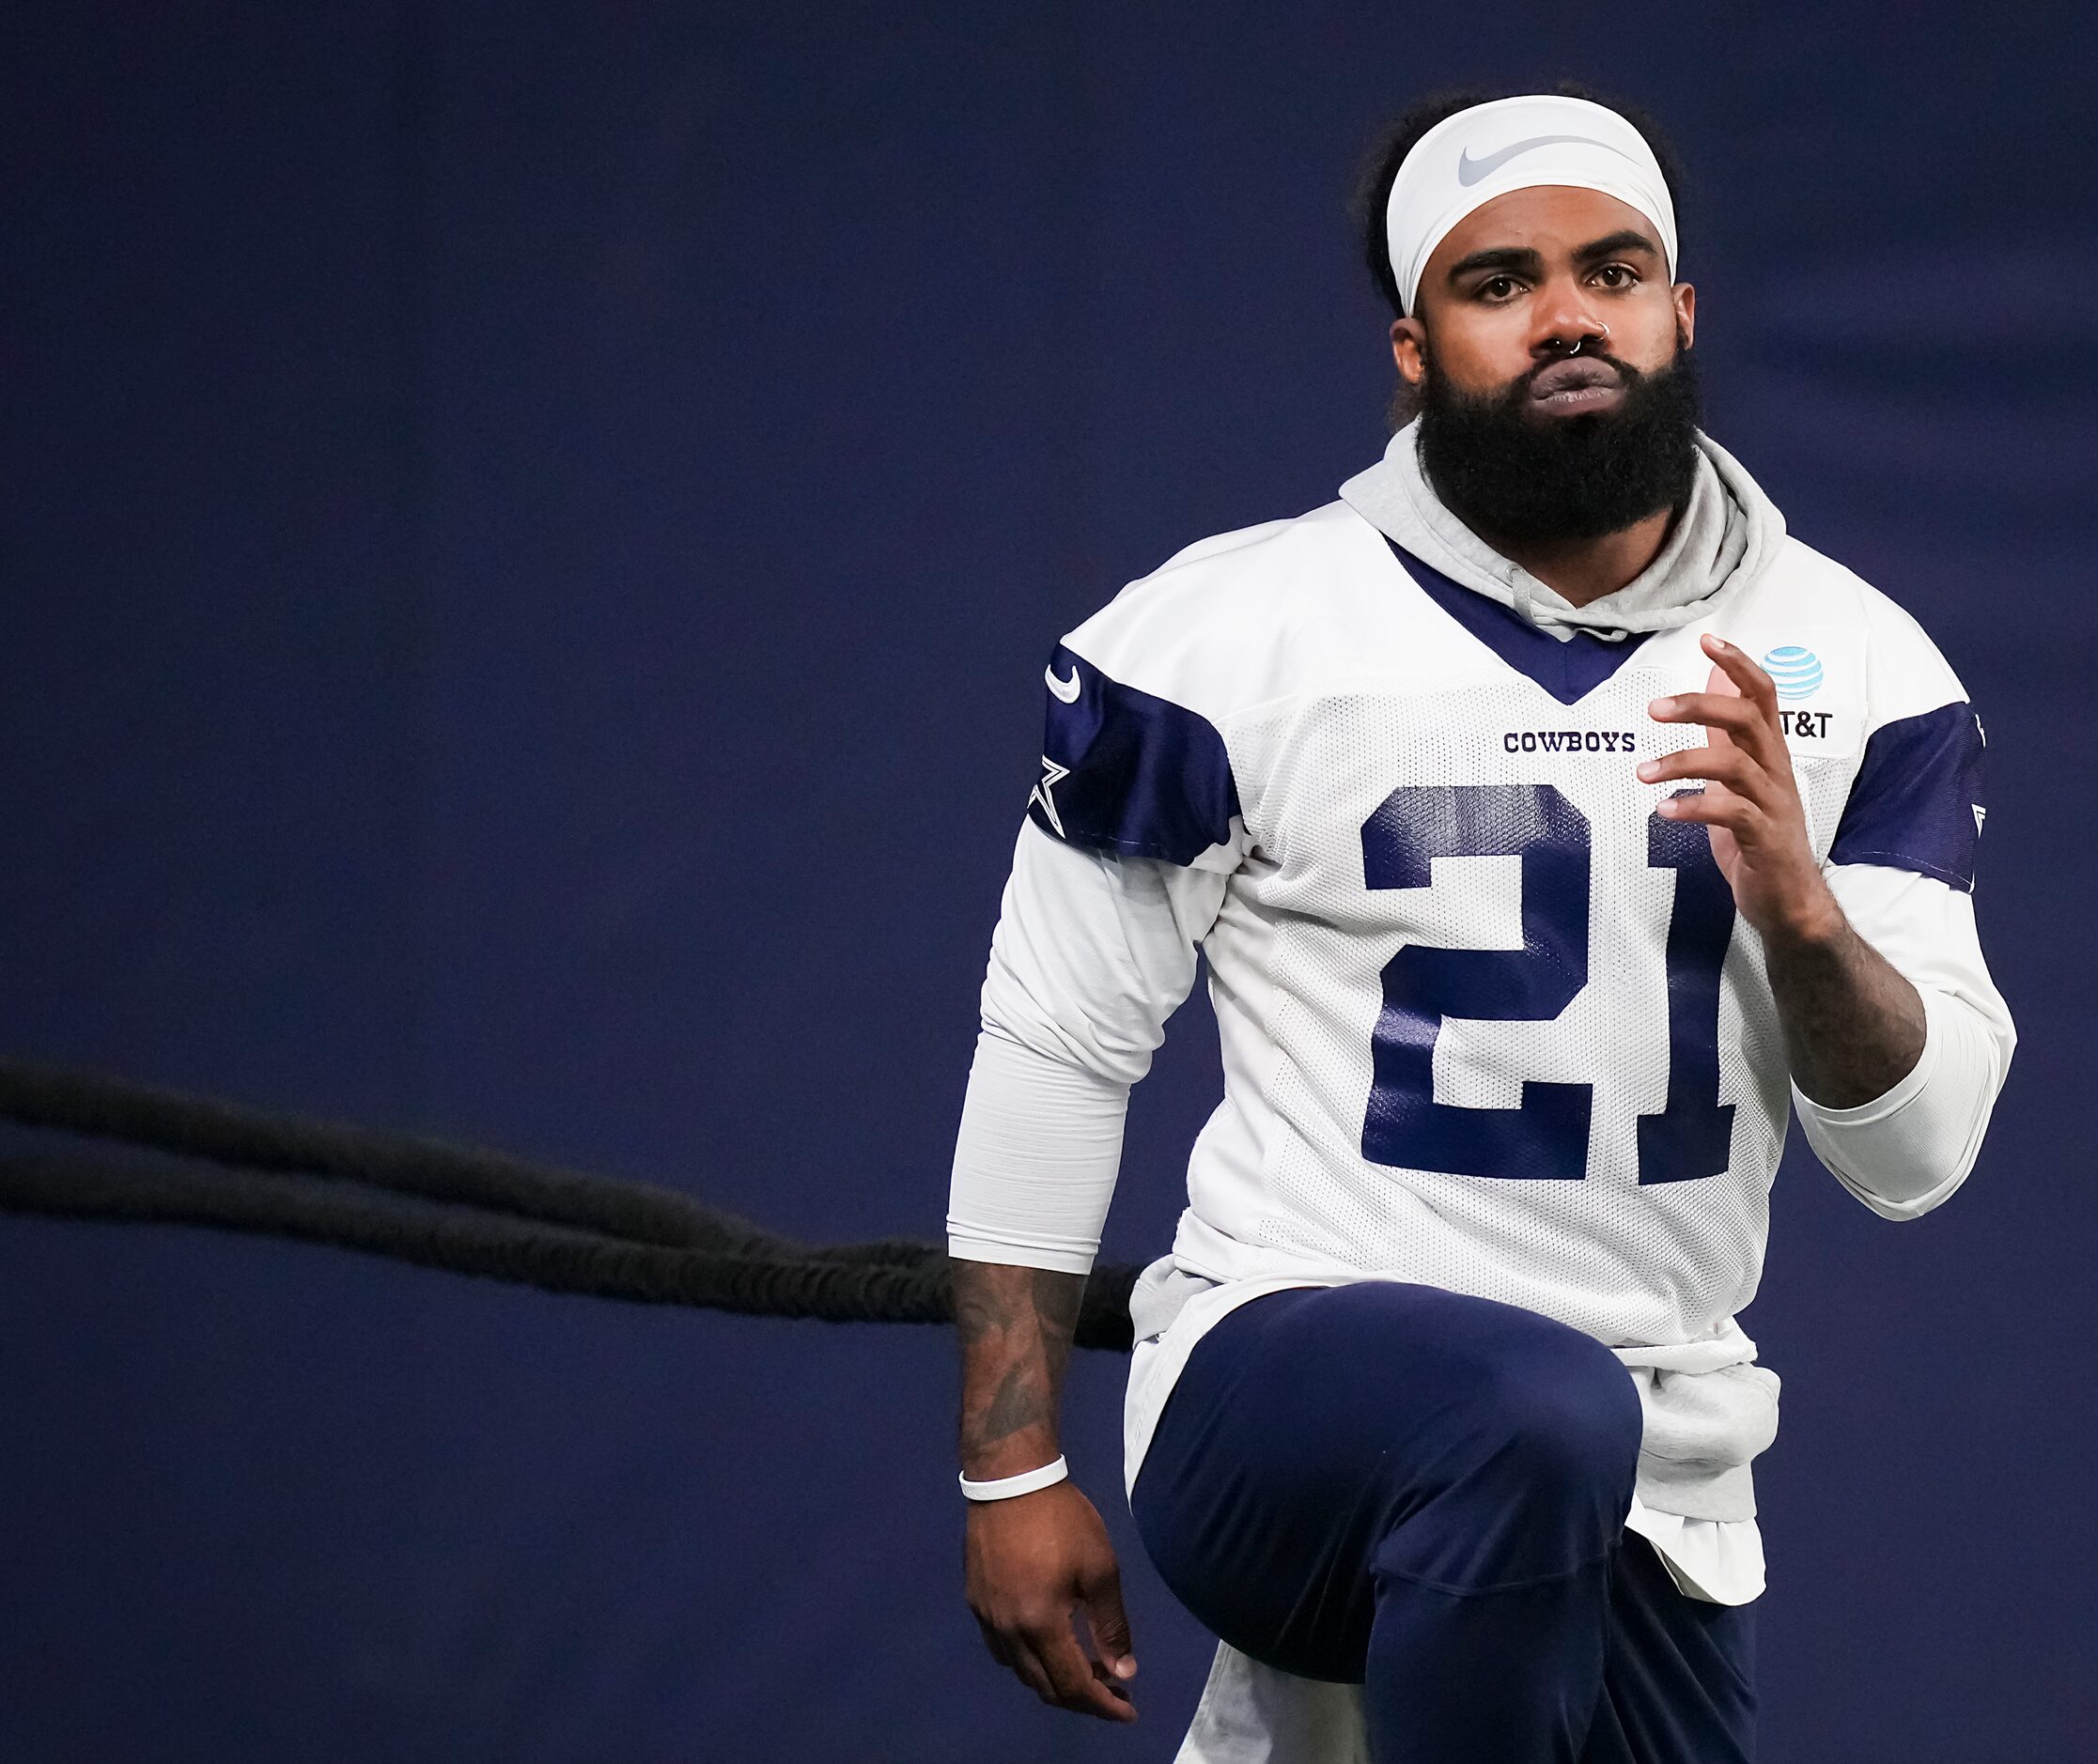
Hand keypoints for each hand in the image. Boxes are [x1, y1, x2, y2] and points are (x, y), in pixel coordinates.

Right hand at [964, 1479, 1136, 1722]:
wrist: (1010, 1478)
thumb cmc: (1061, 1518)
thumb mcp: (1100, 1569)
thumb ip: (1110, 1625)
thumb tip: (1122, 1670)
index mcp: (1040, 1624)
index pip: (1073, 1686)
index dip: (1103, 1704)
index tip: (1128, 1710)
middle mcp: (1007, 1631)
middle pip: (1044, 1686)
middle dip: (1081, 1697)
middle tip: (1112, 1688)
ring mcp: (986, 1617)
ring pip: (1020, 1672)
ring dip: (1053, 1680)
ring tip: (1083, 1668)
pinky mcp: (975, 1601)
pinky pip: (1001, 1650)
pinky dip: (1027, 1660)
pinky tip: (1045, 1643)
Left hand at [1639, 634, 1839, 944]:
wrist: (1789, 899)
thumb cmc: (1759, 834)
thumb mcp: (1737, 776)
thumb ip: (1725, 733)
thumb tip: (1712, 682)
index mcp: (1770, 753)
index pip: (1763, 695)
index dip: (1739, 665)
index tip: (1708, 641)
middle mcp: (1776, 771)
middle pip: (1748, 720)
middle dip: (1701, 706)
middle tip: (1653, 708)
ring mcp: (1773, 804)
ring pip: (1735, 765)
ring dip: (1683, 762)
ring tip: (1643, 772)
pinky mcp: (1764, 838)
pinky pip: (1730, 813)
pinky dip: (1693, 808)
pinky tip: (1663, 810)